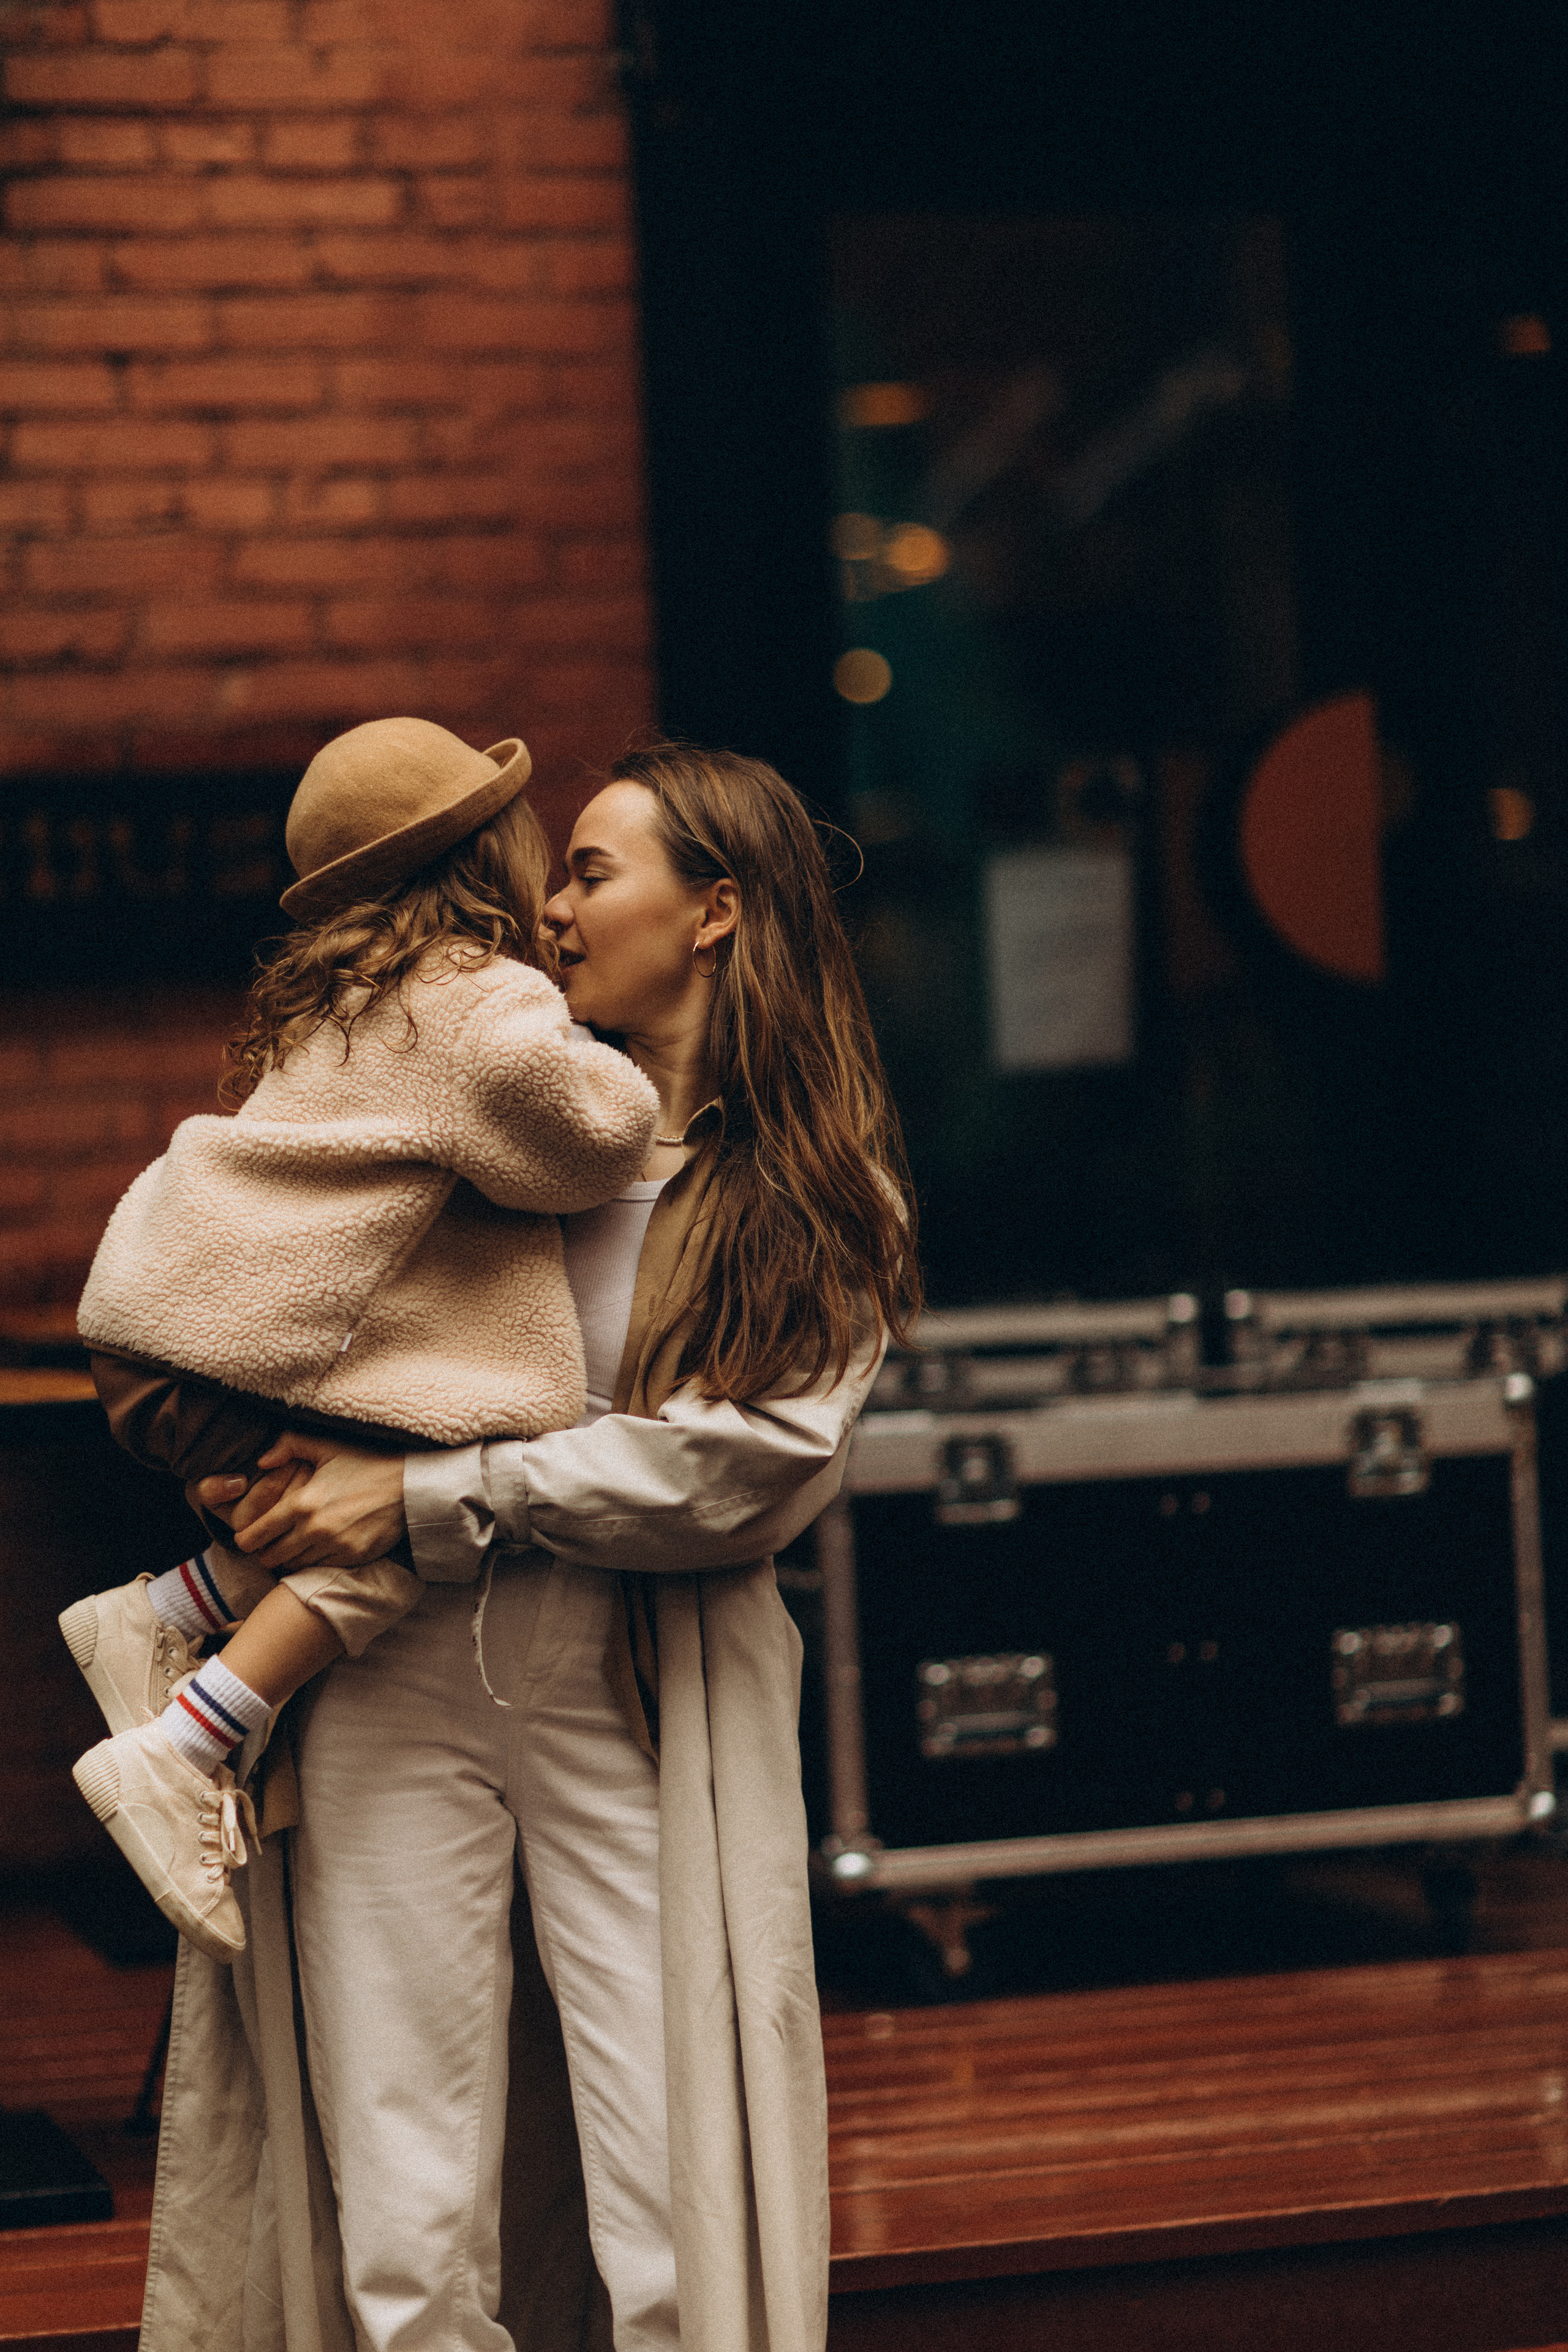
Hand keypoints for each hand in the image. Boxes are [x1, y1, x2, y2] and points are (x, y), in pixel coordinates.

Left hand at [203, 1434, 407, 1571]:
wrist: (409, 1483)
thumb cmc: (367, 1461)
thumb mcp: (327, 1446)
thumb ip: (288, 1445)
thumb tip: (262, 1461)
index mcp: (302, 1502)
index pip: (256, 1534)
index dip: (244, 1540)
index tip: (245, 1539)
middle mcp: (315, 1529)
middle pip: (271, 1557)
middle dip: (264, 1553)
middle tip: (266, 1547)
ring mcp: (335, 1546)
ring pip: (294, 1566)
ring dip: (288, 1560)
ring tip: (290, 1549)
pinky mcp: (353, 1557)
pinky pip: (320, 1569)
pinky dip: (313, 1563)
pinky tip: (316, 1551)